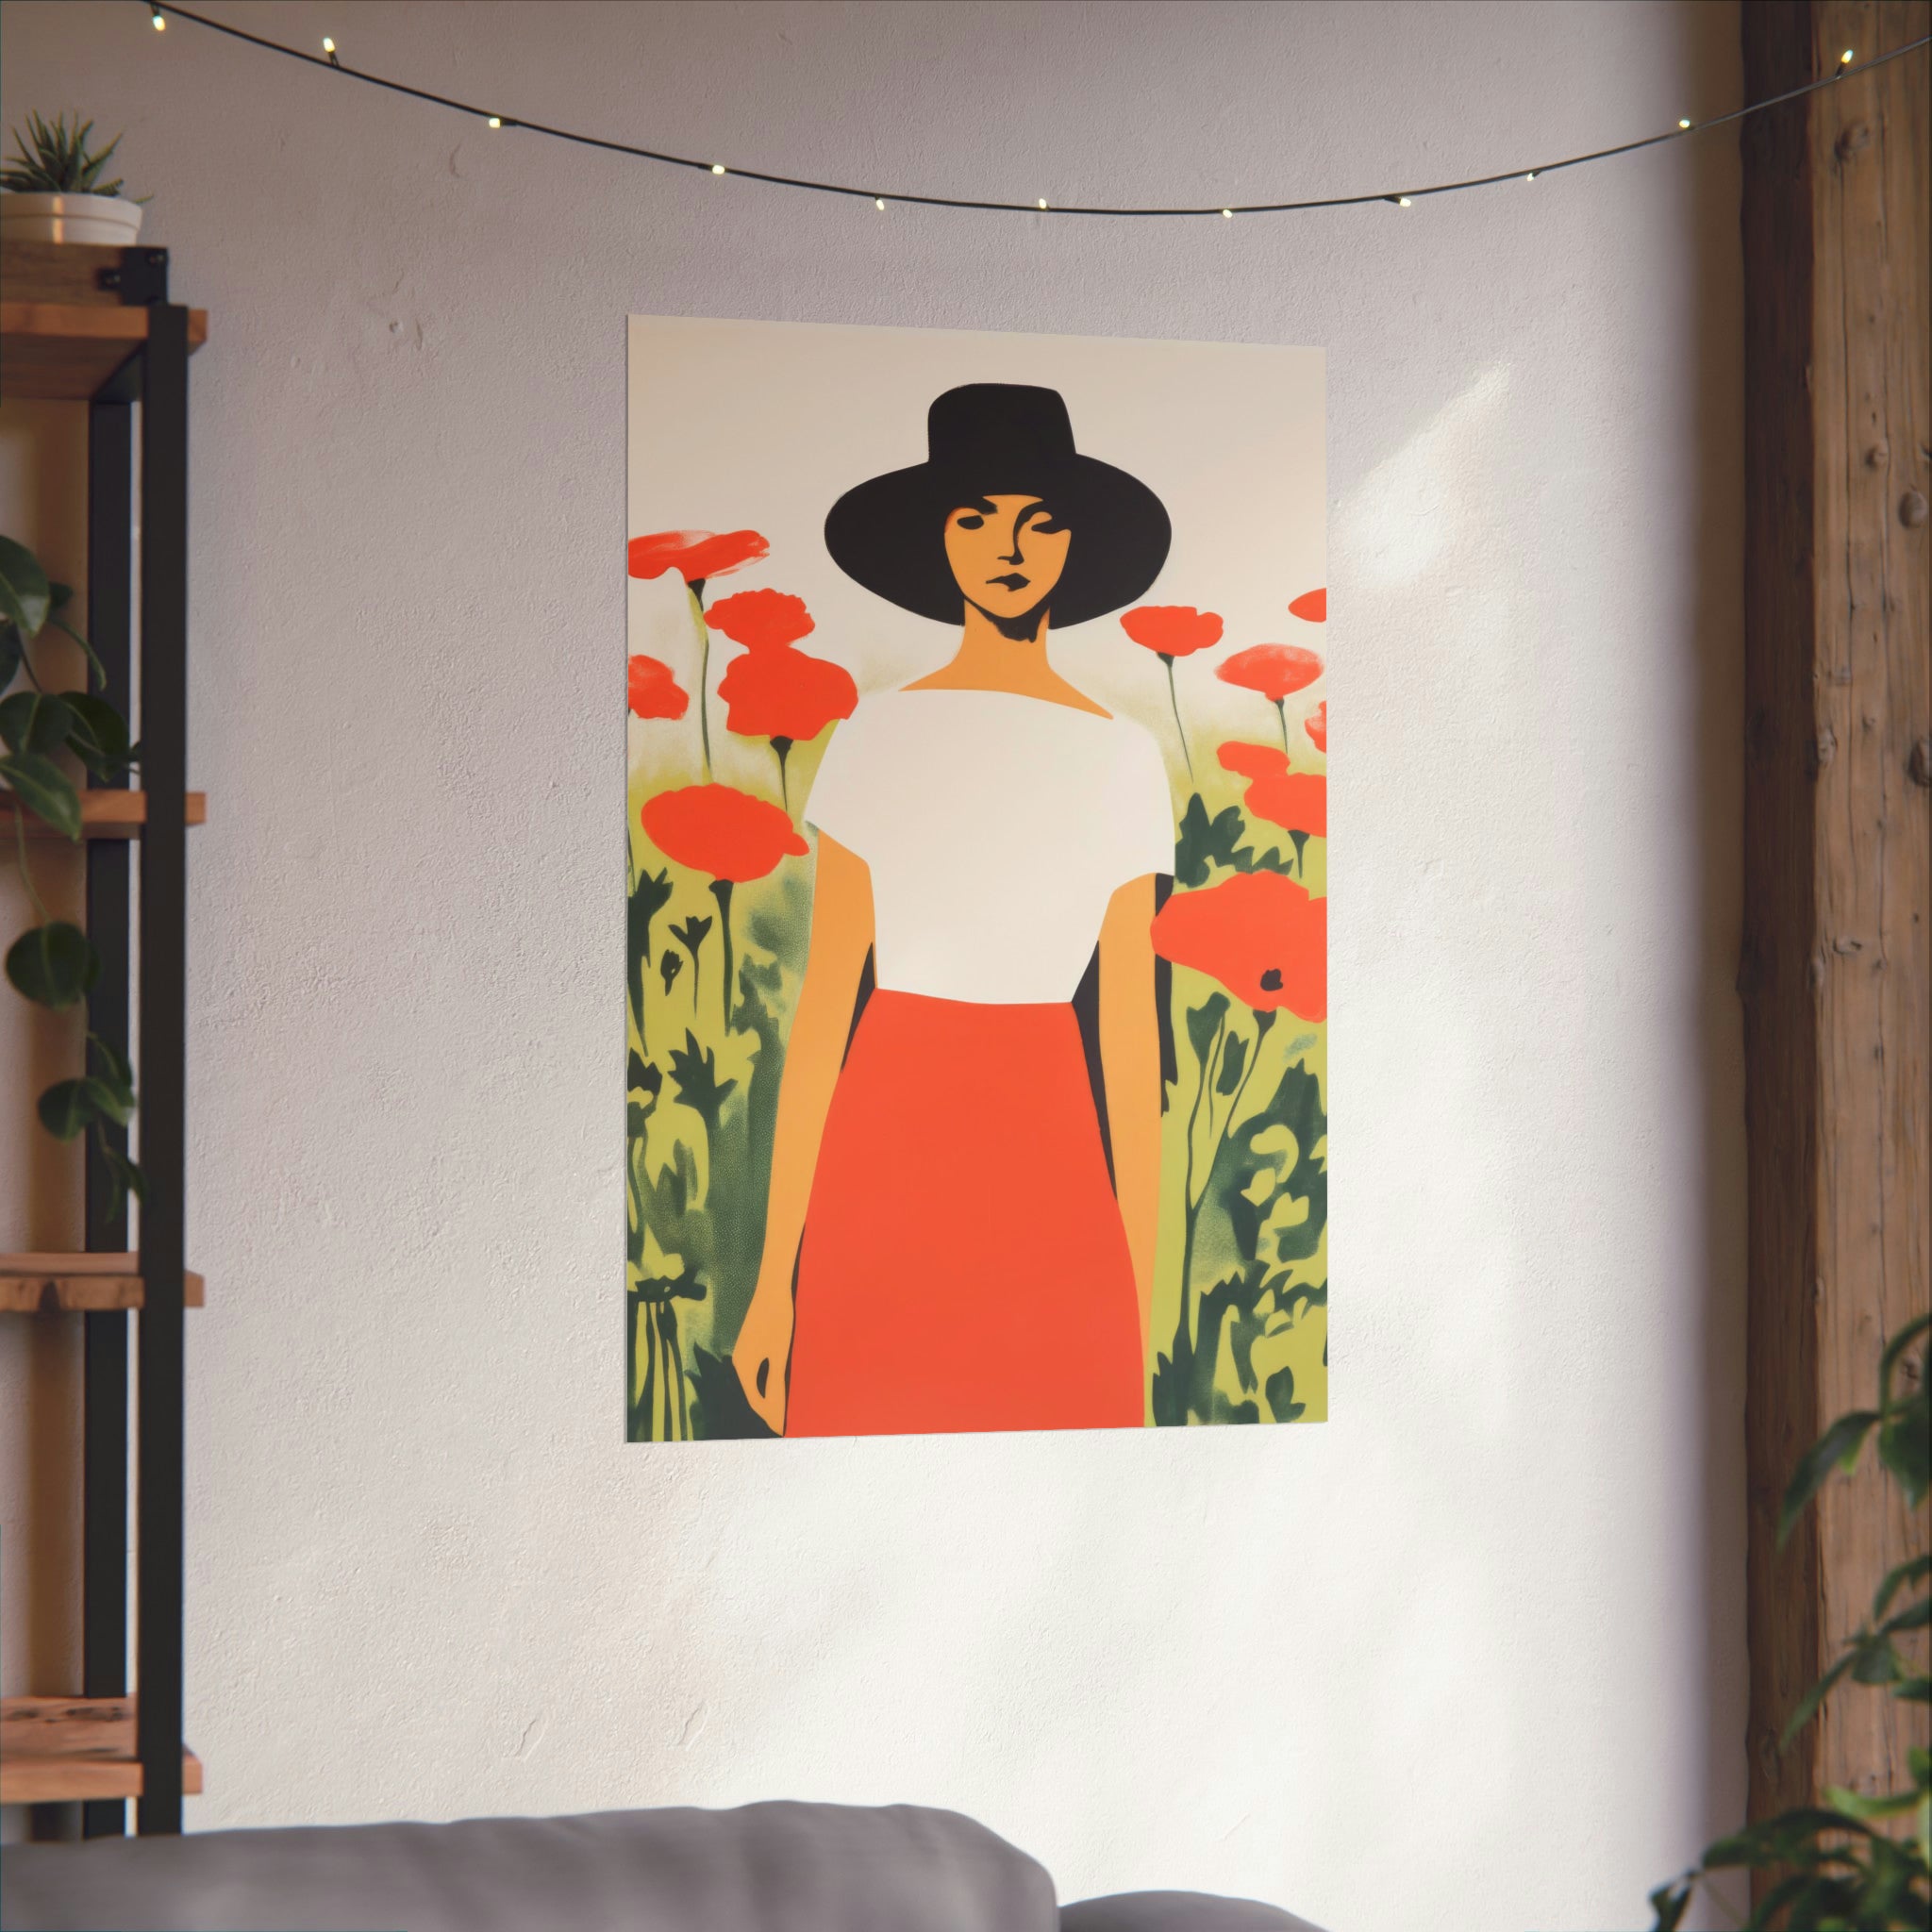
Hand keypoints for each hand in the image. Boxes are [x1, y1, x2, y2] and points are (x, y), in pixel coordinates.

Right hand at [733, 1273, 792, 1434]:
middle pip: (753, 1392)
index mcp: (744, 1368)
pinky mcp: (750, 1342)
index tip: (782, 1430)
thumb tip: (771, 1411)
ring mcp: (743, 1351)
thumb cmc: (778, 1322)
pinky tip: (778, 1380)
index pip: (755, 1401)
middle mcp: (739, 1362)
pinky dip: (766, 1379)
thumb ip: (774, 1384)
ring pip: (754, 1380)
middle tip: (784, 1421)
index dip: (769, 1416)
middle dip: (767, 1407)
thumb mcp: (779, 1357)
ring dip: (767, 1393)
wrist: (773, 1289)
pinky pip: (756, 1369)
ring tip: (783, 1404)